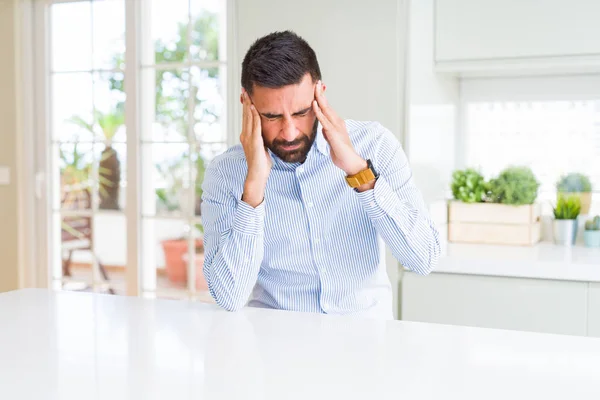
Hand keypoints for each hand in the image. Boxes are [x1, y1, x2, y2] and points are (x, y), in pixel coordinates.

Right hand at [240, 89, 271, 206]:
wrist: (257, 175)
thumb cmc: (261, 163)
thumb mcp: (262, 147)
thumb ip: (262, 139)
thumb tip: (266, 133)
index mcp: (247, 136)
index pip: (247, 118)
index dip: (246, 106)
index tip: (246, 96)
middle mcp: (245, 135)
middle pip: (245, 115)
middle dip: (245, 102)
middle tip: (244, 90)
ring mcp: (248, 138)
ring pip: (248, 118)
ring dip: (248, 105)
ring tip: (248, 94)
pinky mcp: (254, 142)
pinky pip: (254, 126)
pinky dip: (254, 116)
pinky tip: (255, 108)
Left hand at [312, 81, 366, 175]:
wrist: (350, 162)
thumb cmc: (341, 152)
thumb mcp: (331, 141)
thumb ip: (327, 133)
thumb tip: (323, 129)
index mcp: (336, 123)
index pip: (327, 108)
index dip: (322, 98)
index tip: (317, 88)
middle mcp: (337, 122)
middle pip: (327, 104)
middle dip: (321, 93)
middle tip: (317, 82)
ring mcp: (335, 126)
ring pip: (326, 109)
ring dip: (320, 98)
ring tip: (315, 88)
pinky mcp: (333, 132)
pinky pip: (324, 120)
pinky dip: (318, 111)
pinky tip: (314, 104)